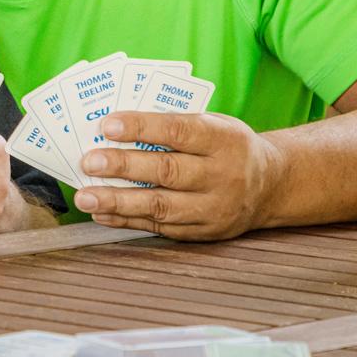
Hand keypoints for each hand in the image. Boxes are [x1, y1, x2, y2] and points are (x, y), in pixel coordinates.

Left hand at [71, 112, 284, 240]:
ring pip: (162, 206)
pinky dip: (127, 220)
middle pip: (168, 171)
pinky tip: (102, 212)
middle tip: (89, 162)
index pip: (179, 131)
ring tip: (85, 196)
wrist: (271, 186)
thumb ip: (174, 124)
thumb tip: (116, 128)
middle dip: (124, 167)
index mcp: (224, 139)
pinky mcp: (203, 232)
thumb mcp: (215, 124)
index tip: (107, 126)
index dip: (142, 128)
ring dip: (118, 201)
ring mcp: (214, 208)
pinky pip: (160, 227)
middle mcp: (222, 175)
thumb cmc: (228, 146)